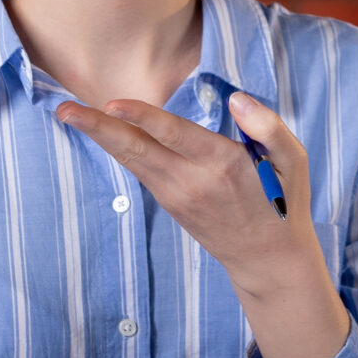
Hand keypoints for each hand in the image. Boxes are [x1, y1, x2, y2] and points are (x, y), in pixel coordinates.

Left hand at [56, 90, 349, 357]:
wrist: (267, 259)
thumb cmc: (283, 201)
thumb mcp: (294, 161)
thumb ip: (268, 126)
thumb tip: (236, 99)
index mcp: (224, 165)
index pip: (174, 135)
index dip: (142, 117)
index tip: (112, 103)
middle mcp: (192, 181)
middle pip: (136, 150)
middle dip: (98, 129)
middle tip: (64, 110)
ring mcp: (176, 195)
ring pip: (131, 160)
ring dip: (98, 137)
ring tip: (69, 114)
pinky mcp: (169, 203)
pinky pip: (140, 169)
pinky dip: (118, 148)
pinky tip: (102, 131)